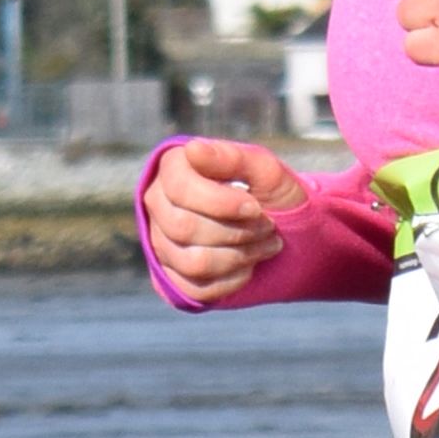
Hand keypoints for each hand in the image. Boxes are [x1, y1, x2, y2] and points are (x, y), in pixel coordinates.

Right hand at [142, 133, 317, 300]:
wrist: (281, 230)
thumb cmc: (269, 193)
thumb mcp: (263, 170)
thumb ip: (232, 157)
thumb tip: (193, 149)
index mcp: (172, 169)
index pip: (180, 189)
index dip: (221, 203)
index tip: (255, 207)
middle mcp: (157, 205)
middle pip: (184, 228)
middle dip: (237, 232)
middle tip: (268, 227)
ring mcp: (160, 242)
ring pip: (192, 262)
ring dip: (240, 257)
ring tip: (265, 245)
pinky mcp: (172, 276)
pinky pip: (197, 289)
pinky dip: (233, 279)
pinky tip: (249, 264)